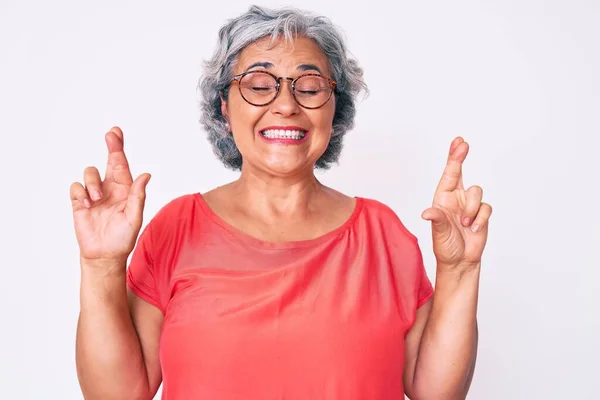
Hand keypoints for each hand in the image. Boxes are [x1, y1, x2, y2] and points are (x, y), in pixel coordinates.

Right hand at [70, 127, 150, 265]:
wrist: (104, 254)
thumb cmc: (123, 237)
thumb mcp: (134, 217)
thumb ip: (138, 196)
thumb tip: (146, 175)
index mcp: (126, 190)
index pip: (122, 165)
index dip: (119, 148)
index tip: (116, 133)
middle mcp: (110, 188)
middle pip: (108, 161)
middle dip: (111, 147)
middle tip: (111, 134)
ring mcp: (94, 194)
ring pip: (90, 173)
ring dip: (93, 183)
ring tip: (97, 199)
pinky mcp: (79, 202)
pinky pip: (76, 187)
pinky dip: (80, 192)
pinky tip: (86, 204)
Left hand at [421, 137, 491, 270]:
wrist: (460, 261)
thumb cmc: (444, 246)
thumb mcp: (438, 232)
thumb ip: (437, 220)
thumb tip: (427, 213)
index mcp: (442, 198)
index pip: (448, 174)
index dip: (453, 158)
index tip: (458, 143)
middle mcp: (456, 198)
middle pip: (461, 173)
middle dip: (461, 157)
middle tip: (463, 144)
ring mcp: (469, 205)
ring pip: (477, 192)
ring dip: (471, 209)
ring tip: (464, 223)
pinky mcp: (481, 214)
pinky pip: (485, 208)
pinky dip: (480, 219)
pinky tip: (473, 229)